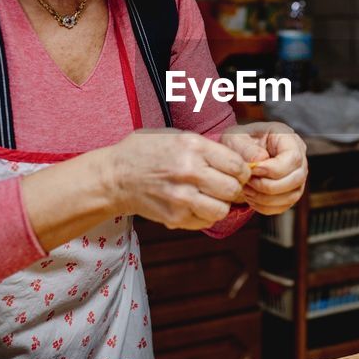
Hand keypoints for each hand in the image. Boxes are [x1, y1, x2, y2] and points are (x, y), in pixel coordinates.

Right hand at [105, 130, 251, 229]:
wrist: (116, 176)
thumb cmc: (148, 152)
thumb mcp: (178, 136)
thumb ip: (208, 148)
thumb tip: (241, 162)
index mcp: (193, 147)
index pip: (237, 166)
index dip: (243, 171)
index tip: (238, 173)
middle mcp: (189, 171)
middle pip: (233, 189)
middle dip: (234, 189)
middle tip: (226, 187)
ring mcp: (181, 197)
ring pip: (222, 210)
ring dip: (221, 205)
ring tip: (211, 197)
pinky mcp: (174, 217)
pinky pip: (205, 221)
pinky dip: (204, 215)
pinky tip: (195, 204)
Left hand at [221, 122, 307, 215]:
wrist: (237, 153)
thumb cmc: (238, 142)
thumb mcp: (235, 138)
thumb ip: (246, 148)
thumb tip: (260, 160)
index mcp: (288, 138)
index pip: (293, 158)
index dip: (273, 169)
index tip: (253, 170)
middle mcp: (299, 157)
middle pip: (296, 179)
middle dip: (269, 186)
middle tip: (247, 182)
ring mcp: (297, 176)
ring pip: (292, 196)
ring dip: (266, 198)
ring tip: (246, 189)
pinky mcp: (290, 192)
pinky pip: (284, 206)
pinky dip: (265, 206)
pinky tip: (251, 197)